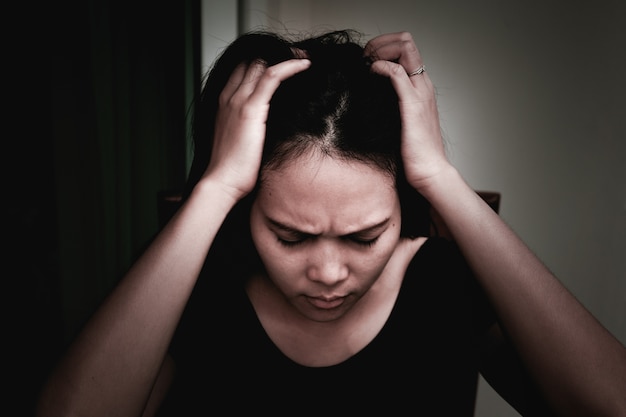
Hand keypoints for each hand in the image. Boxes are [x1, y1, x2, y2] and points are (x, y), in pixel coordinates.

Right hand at [203, 58, 310, 200]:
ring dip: (286, 57)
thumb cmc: (232, 171)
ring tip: (305, 59)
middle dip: (275, 56)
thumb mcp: (239, 142)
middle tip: (299, 59)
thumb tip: (269, 128)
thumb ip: (250, 128)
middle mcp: (228, 97)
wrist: (221, 183)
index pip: (242, 70)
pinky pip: (272, 76)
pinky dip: (290, 66)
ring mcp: (237, 101)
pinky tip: (305, 65)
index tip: (284, 66)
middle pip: (251, 62)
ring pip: (261, 64)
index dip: (263, 63)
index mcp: (224, 104)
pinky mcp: (250, 109)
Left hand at [364, 32, 449, 190]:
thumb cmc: (414, 154)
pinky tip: (370, 75)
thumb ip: (391, 109)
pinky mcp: (412, 104)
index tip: (366, 61)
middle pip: (406, 41)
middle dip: (379, 43)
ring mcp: (420, 92)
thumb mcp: (400, 124)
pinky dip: (379, 66)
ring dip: (378, 50)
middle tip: (362, 60)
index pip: (406, 49)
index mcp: (421, 88)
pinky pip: (396, 72)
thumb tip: (369, 103)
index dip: (384, 47)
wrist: (431, 172)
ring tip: (364, 66)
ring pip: (404, 48)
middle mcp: (423, 85)